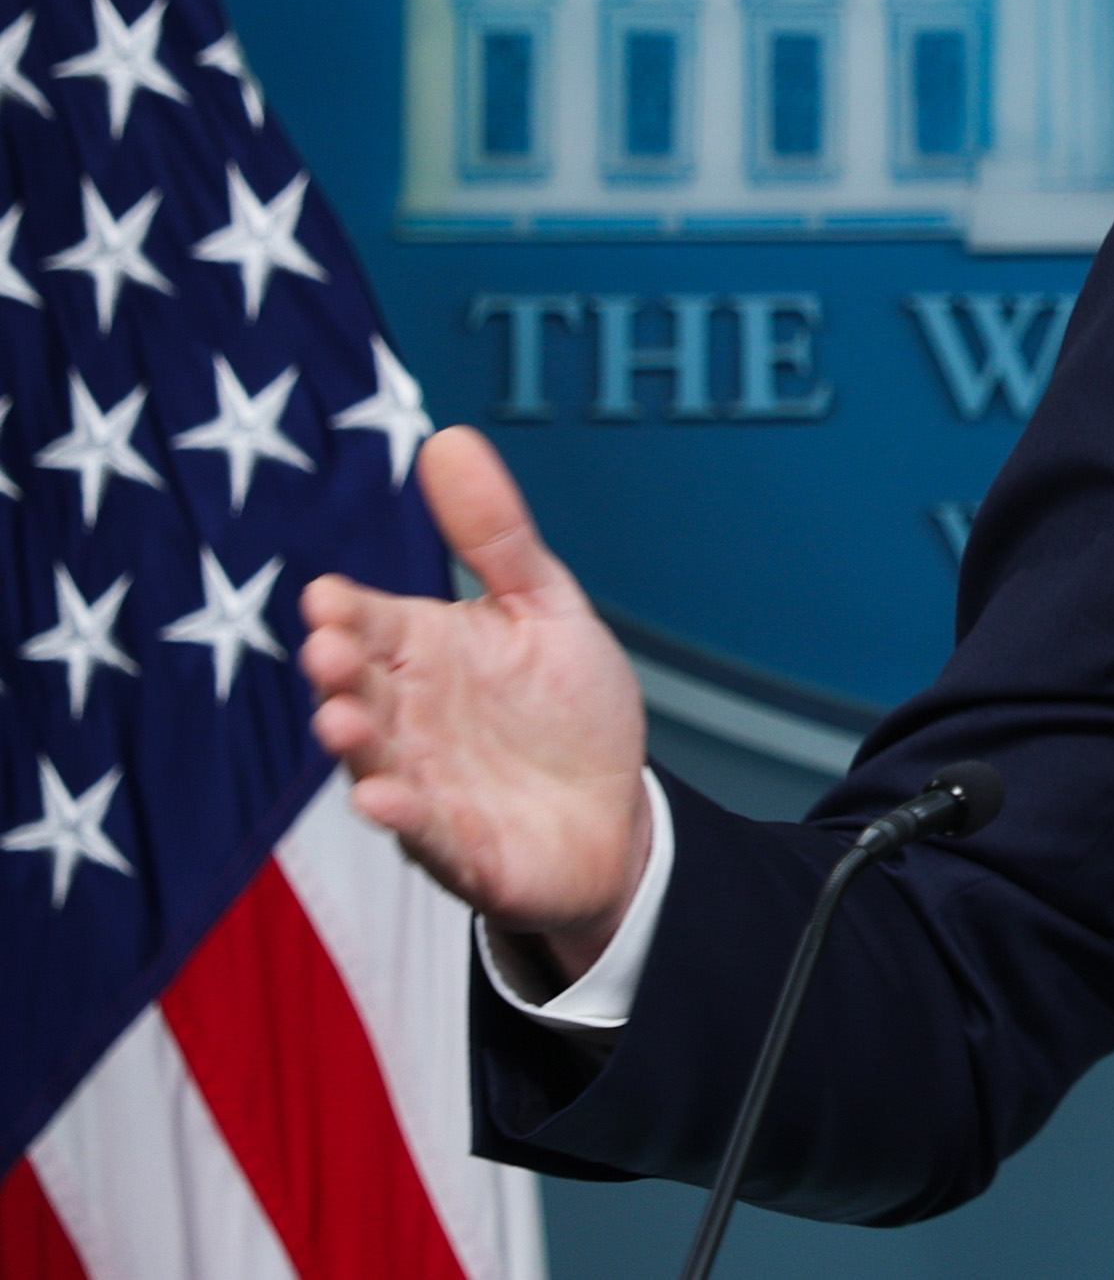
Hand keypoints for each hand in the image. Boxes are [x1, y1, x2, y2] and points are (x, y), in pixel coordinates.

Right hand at [301, 425, 652, 979]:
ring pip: (377, 762)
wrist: (613, 813)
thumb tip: (447, 438)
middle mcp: (411, 719)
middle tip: (326, 651)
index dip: (348, 616)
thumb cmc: (565, 707)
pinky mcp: (460, 848)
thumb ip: (496, 536)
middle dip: (340, 674)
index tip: (329, 599)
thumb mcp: (543, 608)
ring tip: (340, 720)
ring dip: (357, 745)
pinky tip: (387, 799)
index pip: (373, 625)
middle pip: (362, 690)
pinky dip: (404, 818)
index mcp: (425, 654)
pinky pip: (424, 834)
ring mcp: (427, 786)